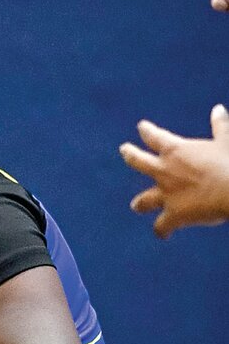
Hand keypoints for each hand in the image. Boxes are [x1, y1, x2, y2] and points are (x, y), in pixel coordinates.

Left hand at [119, 105, 228, 237]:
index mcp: (176, 150)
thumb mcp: (226, 140)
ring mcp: (166, 193)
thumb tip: (218, 109)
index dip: (146, 131)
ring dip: (140, 203)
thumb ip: (220, 126)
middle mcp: (164, 170)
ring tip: (136, 205)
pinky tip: (162, 234)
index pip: (154, 137)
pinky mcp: (173, 214)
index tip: (141, 127)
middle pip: (138, 161)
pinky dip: (162, 231)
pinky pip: (162, 226)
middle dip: (130, 155)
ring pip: (144, 199)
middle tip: (124, 150)